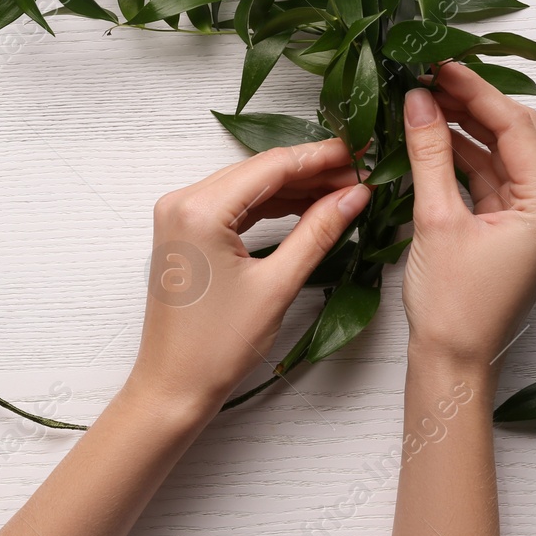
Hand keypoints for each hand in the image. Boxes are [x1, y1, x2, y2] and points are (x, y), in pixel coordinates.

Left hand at [127, 139, 369, 419]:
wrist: (174, 384)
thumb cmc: (216, 345)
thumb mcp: (277, 285)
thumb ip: (317, 232)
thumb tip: (353, 195)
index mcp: (198, 209)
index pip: (271, 166)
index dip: (321, 157)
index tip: (360, 151)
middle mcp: (182, 202)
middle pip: (259, 171)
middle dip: (311, 170)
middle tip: (361, 170)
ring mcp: (179, 215)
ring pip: (248, 186)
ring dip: (294, 187)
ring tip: (344, 188)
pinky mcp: (185, 232)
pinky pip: (234, 206)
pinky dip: (271, 205)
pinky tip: (308, 206)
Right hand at [401, 62, 535, 372]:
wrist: (453, 362)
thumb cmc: (452, 306)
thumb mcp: (436, 220)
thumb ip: (429, 154)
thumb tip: (418, 101)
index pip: (516, 127)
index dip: (476, 91)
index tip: (440, 65)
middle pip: (515, 135)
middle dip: (472, 103)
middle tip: (428, 76)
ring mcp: (533, 221)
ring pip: (501, 155)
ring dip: (465, 128)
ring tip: (423, 102)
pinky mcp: (512, 231)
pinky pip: (491, 180)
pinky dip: (463, 157)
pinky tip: (431, 139)